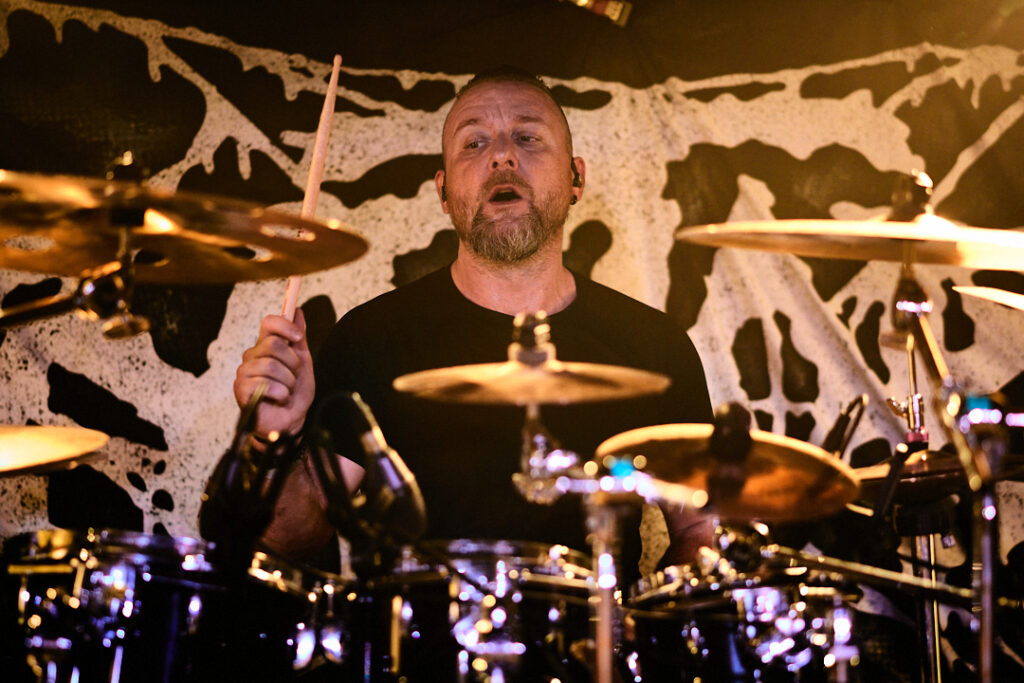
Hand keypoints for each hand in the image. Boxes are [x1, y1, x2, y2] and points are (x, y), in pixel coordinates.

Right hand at [233, 309, 314, 437]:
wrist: (291, 421)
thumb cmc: (295, 392)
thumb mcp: (302, 362)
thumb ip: (298, 337)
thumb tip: (297, 310)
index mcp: (265, 346)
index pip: (269, 323)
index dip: (285, 326)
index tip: (298, 338)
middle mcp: (252, 355)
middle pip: (273, 344)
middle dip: (292, 363)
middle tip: (293, 377)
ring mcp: (244, 372)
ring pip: (272, 366)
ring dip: (288, 382)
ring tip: (287, 392)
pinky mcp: (241, 389)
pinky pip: (266, 384)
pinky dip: (281, 394)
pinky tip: (279, 400)